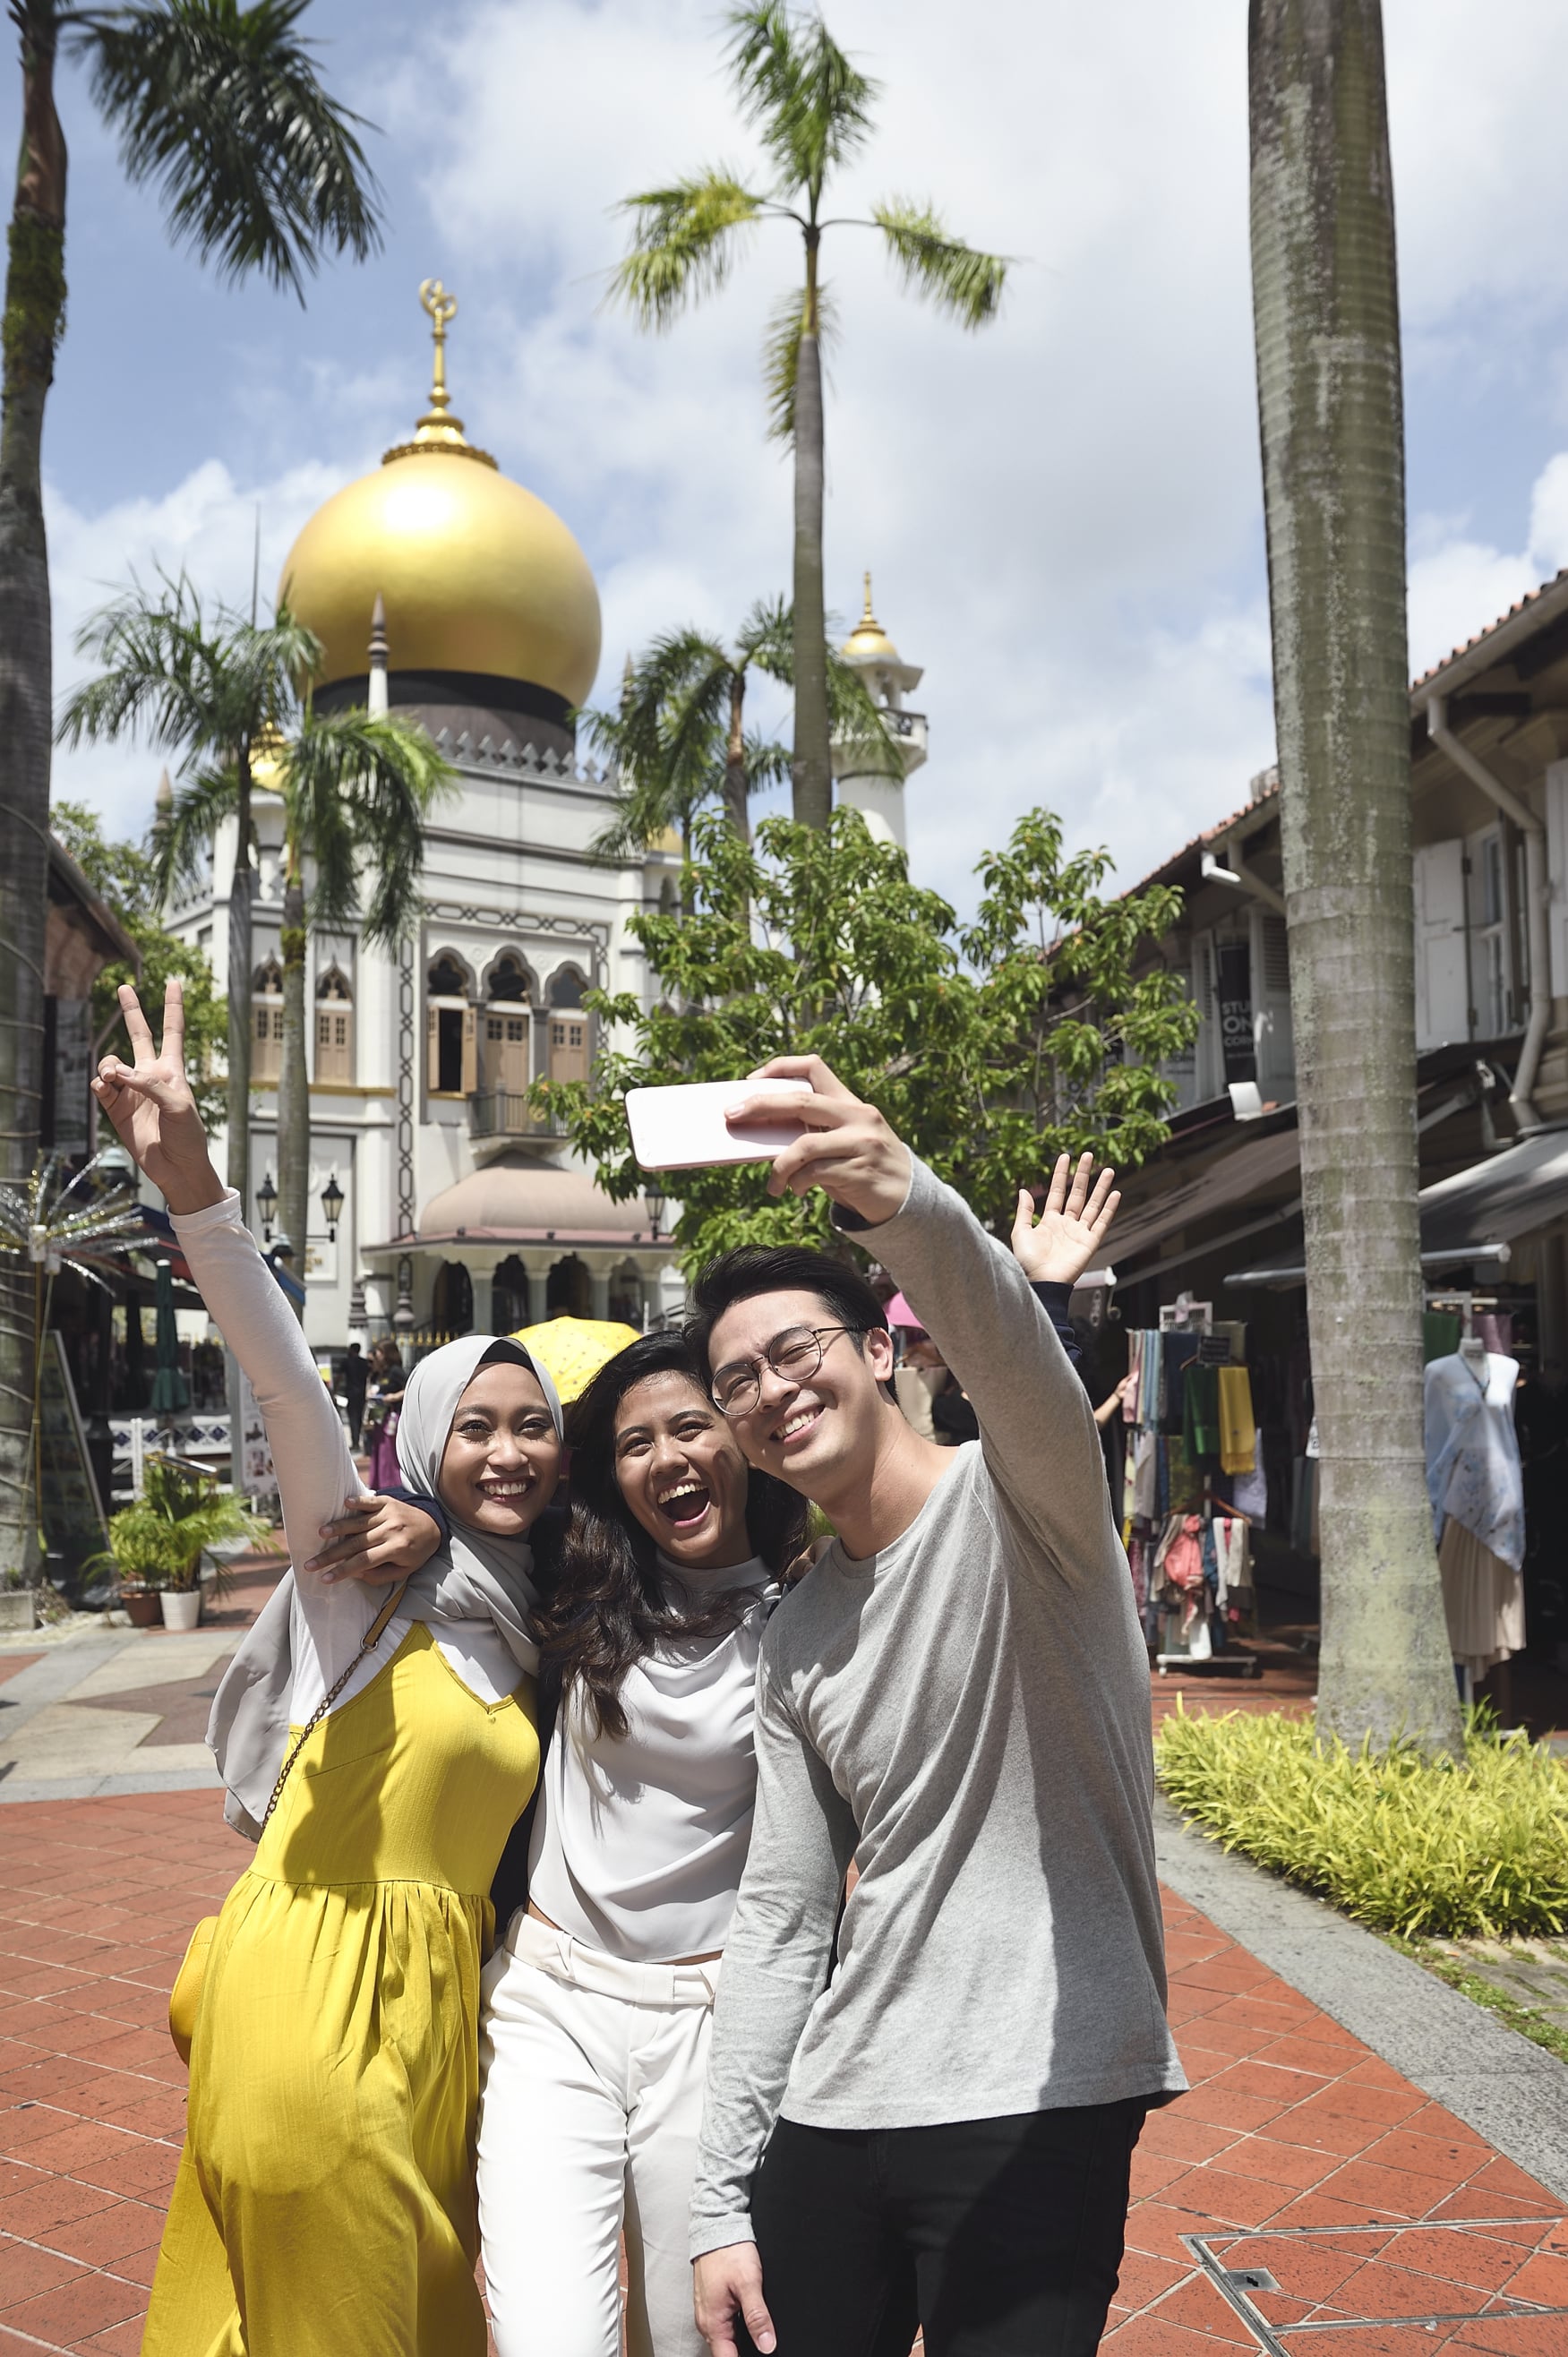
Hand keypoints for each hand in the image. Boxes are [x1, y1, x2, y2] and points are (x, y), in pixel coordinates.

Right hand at [91, 981, 224, 1215]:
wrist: (177, 1167)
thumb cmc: (188, 1136)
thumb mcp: (179, 1105)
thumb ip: (150, 1084)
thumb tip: (119, 1074)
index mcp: (172, 1070)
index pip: (173, 1031)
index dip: (173, 1007)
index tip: (174, 982)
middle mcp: (150, 1075)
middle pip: (138, 1035)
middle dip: (131, 1011)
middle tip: (123, 986)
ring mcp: (131, 1091)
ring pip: (112, 1062)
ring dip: (109, 1064)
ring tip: (113, 1076)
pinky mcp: (116, 1108)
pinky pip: (102, 1087)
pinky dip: (101, 1083)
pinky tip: (107, 1087)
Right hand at [303, 1495, 443, 1583]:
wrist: (434, 1525)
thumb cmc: (416, 1552)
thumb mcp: (404, 1571)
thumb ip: (380, 1575)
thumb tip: (354, 1573)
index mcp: (397, 1549)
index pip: (364, 1562)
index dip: (343, 1571)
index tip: (324, 1579)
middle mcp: (392, 1530)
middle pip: (356, 1544)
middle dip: (331, 1555)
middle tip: (310, 1564)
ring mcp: (390, 1513)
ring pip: (359, 1522)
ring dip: (338, 1527)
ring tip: (320, 1534)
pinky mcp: (388, 1501)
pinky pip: (370, 1501)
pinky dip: (358, 1501)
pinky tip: (344, 1503)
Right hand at [694, 2244, 774, 2356]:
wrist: (716, 2227)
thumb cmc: (729, 2251)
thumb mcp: (749, 2282)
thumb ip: (757, 2316)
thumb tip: (767, 2345)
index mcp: (713, 2323)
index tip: (763, 2354)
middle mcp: (706, 2322)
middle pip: (726, 2352)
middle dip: (745, 2353)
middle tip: (765, 2343)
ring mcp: (707, 2313)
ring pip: (725, 2340)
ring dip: (741, 2342)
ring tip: (759, 2335)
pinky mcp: (712, 2304)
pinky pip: (724, 2327)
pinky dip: (736, 2330)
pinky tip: (748, 2323)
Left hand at [726, 1056, 910, 1227]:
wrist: (909, 1199)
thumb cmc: (862, 1167)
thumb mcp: (843, 1141)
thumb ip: (814, 1132)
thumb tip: (761, 1133)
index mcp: (850, 1102)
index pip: (814, 1067)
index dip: (779, 1068)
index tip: (751, 1080)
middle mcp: (858, 1116)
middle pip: (801, 1101)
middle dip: (760, 1105)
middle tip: (731, 1115)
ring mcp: (861, 1143)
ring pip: (804, 1145)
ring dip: (779, 1166)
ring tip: (773, 1184)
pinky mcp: (860, 1171)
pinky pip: (814, 1173)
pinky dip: (796, 1183)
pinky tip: (794, 1190)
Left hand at [1011, 1153, 1119, 1286]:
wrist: (1041, 1282)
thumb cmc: (1028, 1262)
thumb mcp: (1021, 1232)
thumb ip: (1025, 1211)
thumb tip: (1024, 1190)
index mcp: (1050, 1221)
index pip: (1057, 1191)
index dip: (1061, 1174)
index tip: (1065, 1156)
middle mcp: (1067, 1224)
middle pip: (1077, 1193)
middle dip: (1083, 1174)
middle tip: (1089, 1155)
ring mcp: (1079, 1232)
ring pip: (1093, 1204)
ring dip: (1101, 1187)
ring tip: (1108, 1170)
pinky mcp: (1090, 1242)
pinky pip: (1102, 1222)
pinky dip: (1110, 1208)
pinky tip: (1116, 1193)